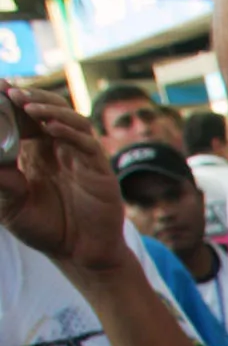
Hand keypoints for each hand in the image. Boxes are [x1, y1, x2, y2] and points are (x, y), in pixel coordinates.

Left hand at [0, 86, 131, 275]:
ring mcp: (81, 158)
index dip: (13, 102)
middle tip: (10, 91)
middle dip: (30, 98)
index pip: (25, 118)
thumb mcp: (9, 204)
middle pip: (50, 110)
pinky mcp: (99, 170)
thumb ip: (1, 181)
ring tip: (27, 105)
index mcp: (36, 153)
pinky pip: (86, 143)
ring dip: (49, 109)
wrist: (78, 254)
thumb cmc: (45, 228)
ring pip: (71, 120)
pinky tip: (50, 127)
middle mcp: (59, 150)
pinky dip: (69, 131)